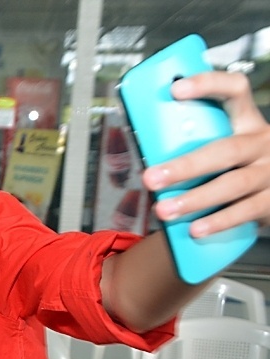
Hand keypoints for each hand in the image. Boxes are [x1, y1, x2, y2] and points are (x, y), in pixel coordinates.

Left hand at [142, 71, 269, 236]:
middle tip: (151, 178)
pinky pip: (246, 210)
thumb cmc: (235, 165)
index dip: (207, 84)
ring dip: (195, 199)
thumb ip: (194, 144)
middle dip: (185, 166)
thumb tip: (145, 151)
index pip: (234, 90)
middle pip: (226, 150)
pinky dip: (218, 221)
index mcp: (247, 121)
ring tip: (165, 210)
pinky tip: (195, 229)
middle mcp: (263, 143)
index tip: (176, 89)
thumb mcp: (223, 145)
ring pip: (233, 183)